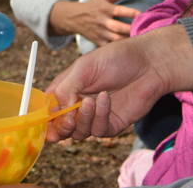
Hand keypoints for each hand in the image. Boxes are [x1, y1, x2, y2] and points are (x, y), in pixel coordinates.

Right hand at [44, 25, 192, 142]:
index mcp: (66, 89)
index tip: (44, 122)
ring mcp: (94, 117)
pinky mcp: (111, 125)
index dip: (44, 119)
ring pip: (78, 133)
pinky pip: (98, 131)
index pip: (48, 109)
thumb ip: (66, 89)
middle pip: (60, 128)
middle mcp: (77, 105)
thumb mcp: (84, 68)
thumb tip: (53, 112)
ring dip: (82, 119)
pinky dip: (99, 117)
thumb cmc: (115, 59)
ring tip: (90, 101)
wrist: (148, 64)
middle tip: (68, 119)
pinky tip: (105, 99)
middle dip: (61, 127)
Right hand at [48, 0, 139, 45]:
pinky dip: (120, 49)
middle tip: (146, 31)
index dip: (132, 13)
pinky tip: (131, 49)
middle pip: (119, 27)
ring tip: (141, 41)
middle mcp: (103, 21)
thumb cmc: (93, 6)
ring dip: (128, 41)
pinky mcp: (99, 42)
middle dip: (132, 30)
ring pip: (116, 39)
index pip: (120, 10)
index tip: (144, 15)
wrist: (75, 18)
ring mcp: (101, 33)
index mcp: (106, 9)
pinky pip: (111, 47)